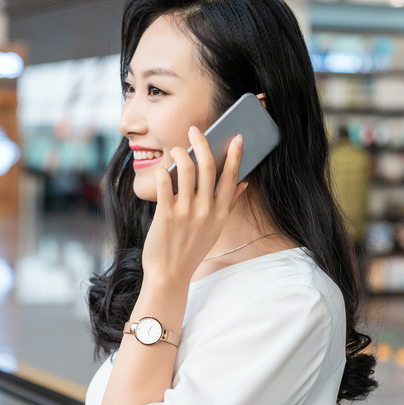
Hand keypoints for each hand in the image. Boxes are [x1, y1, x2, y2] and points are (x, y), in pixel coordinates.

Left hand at [142, 127, 247, 282]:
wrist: (170, 274)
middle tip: (194, 130)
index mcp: (221, 213)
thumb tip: (242, 183)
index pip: (231, 176)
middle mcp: (206, 211)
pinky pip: (165, 185)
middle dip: (202, 143)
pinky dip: (162, 172)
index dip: (234, 154)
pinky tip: (161, 168)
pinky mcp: (166, 216)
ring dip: (180, 153)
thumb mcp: (215, 229)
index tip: (235, 137)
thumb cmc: (191, 249)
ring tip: (176, 150)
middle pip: (208, 167)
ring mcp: (186, 213)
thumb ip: (228, 204)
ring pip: (186, 170)